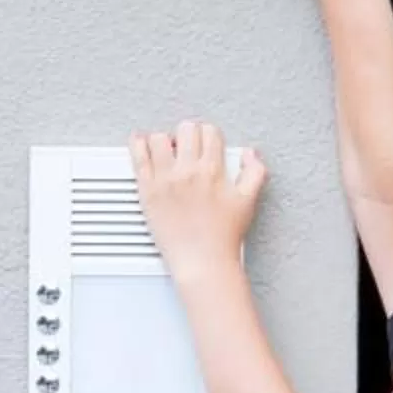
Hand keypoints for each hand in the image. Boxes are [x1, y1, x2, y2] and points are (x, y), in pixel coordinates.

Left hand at [128, 120, 266, 284]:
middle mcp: (188, 171)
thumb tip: (251, 153)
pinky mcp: (147, 190)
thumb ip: (254, 172)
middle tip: (187, 147)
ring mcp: (165, 179)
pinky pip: (138, 157)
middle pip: (186, 130)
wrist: (202, 262)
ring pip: (160, 138)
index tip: (206, 143)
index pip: (210, 133)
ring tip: (166, 149)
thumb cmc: (223, 238)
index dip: (209, 135)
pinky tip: (140, 142)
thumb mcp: (248, 201)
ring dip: (164, 139)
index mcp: (213, 170)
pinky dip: (137, 144)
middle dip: (188, 134)